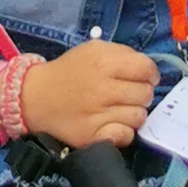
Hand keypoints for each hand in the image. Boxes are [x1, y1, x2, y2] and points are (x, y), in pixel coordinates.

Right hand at [20, 39, 160, 150]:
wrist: (36, 97)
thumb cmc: (69, 71)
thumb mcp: (93, 49)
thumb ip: (122, 54)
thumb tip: (148, 69)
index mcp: (103, 63)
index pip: (146, 69)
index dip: (151, 73)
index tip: (145, 77)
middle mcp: (102, 89)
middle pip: (145, 94)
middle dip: (142, 93)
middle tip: (130, 94)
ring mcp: (97, 115)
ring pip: (139, 117)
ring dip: (134, 113)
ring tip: (121, 109)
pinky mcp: (92, 137)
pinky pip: (126, 136)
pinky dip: (124, 131)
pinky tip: (114, 124)